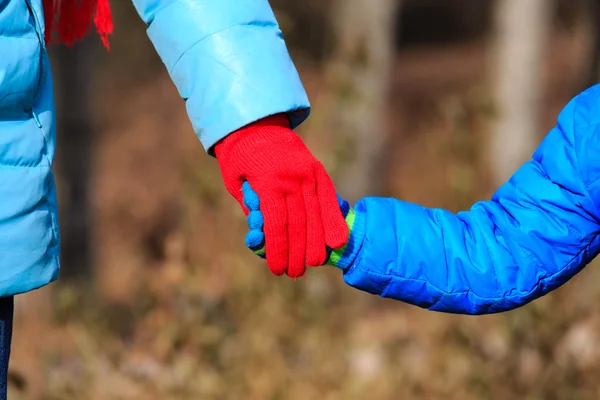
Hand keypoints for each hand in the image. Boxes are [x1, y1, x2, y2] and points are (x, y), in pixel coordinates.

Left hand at [214, 114, 347, 277]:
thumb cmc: (240, 158)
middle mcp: (292, 178)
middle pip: (298, 223)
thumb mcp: (236, 183)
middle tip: (295, 273)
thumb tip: (266, 238)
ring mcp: (308, 173)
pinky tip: (337, 241)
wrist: (257, 123)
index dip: (278, 249)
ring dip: (317, 242)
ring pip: (316, 214)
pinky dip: (333, 221)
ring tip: (315, 263)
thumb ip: (253, 209)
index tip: (278, 269)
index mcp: (268, 182)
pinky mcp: (318, 171)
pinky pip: (328, 200)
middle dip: (297, 252)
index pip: (276, 224)